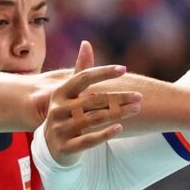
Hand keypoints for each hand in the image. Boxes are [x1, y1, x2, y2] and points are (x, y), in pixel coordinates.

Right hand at [44, 41, 141, 165]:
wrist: (50, 147)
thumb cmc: (66, 114)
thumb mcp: (69, 94)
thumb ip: (80, 71)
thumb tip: (86, 43)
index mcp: (60, 93)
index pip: (83, 78)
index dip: (103, 72)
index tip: (123, 69)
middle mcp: (58, 110)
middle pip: (93, 100)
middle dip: (119, 97)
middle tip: (139, 96)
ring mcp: (61, 129)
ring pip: (94, 119)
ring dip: (118, 113)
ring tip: (136, 109)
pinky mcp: (66, 147)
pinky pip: (90, 140)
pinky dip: (106, 133)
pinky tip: (120, 127)